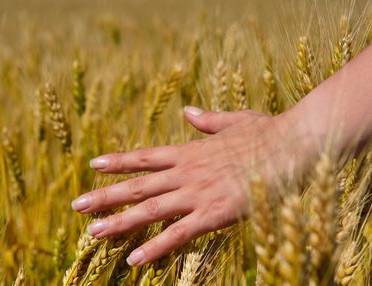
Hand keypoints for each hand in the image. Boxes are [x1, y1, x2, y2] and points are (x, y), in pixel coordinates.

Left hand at [71, 106, 312, 265]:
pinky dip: (155, 247)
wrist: (294, 144)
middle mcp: (187, 172)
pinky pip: (179, 234)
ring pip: (150, 210)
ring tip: (92, 232)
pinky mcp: (215, 213)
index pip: (145, 157)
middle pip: (138, 186)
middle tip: (77, 205)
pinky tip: (134, 260)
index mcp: (191, 150)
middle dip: (105, 196)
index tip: (94, 164)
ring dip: (119, 222)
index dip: (119, 162)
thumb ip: (207, 120)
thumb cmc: (270, 132)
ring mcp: (198, 193)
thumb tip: (187, 112)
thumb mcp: (234, 120)